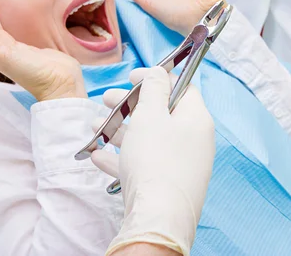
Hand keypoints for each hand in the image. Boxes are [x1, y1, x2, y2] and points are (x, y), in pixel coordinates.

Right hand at [91, 67, 214, 255]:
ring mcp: (180, 165)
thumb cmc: (156, 160)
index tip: (132, 77)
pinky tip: (98, 156)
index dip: (156, 78)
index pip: (181, 88)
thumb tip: (159, 72)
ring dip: (120, 130)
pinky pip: (143, 164)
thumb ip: (154, 89)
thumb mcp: (151, 115)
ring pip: (148, 139)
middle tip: (107, 100)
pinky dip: (122, 158)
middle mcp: (193, 141)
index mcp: (196, 119)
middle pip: (160, 113)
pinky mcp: (166, 186)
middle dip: (130, 105)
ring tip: (95, 126)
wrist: (158, 218)